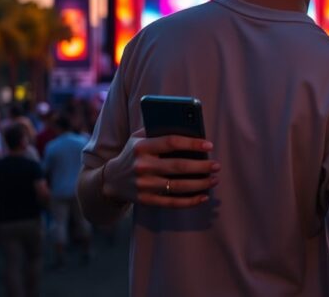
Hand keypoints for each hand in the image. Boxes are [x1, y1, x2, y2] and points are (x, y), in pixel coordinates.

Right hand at [102, 132, 219, 207]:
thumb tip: (188, 127)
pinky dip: (190, 201)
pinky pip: (172, 202)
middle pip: (178, 166)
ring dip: (200, 184)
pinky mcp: (146, 200)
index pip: (171, 142)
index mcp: (141, 147)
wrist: (112, 180)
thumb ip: (158, 130)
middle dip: (201, 166)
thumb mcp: (138, 138)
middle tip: (217, 165)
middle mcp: (142, 166)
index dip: (192, 144)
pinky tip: (204, 196)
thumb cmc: (133, 154)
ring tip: (214, 179)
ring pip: (178, 186)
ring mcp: (144, 185)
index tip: (209, 146)